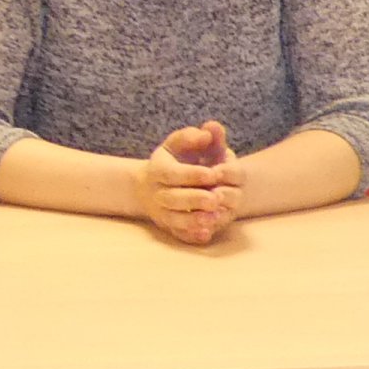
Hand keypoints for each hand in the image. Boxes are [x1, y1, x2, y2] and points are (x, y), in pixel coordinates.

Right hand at [139, 121, 240, 245]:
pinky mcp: (170, 227)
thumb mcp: (178, 145)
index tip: (213, 173)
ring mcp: (162, 212)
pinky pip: (179, 235)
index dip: (192, 174)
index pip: (172, 173)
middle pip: (173, 198)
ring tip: (215, 216)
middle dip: (195, 199)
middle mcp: (157, 193)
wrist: (151, 186)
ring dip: (195, 220)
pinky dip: (191, 236)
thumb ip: (193, 137)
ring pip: (175, 220)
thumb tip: (208, 132)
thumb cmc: (173, 161)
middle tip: (216, 198)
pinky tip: (206, 234)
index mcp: (158, 170)